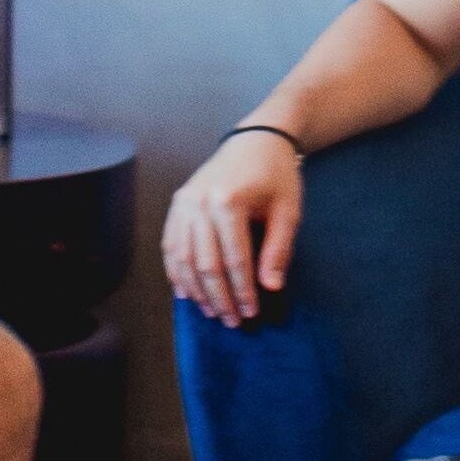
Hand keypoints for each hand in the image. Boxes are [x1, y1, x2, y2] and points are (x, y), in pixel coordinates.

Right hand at [163, 130, 301, 324]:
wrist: (255, 139)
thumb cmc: (276, 175)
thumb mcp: (288, 211)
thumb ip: (278, 250)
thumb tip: (270, 287)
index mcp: (228, 201)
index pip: (234, 260)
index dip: (243, 291)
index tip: (252, 313)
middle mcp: (199, 202)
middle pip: (205, 264)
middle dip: (219, 298)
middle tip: (232, 321)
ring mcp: (184, 202)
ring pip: (183, 259)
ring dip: (196, 291)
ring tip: (212, 312)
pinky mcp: (177, 203)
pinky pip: (170, 245)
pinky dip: (176, 272)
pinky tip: (187, 292)